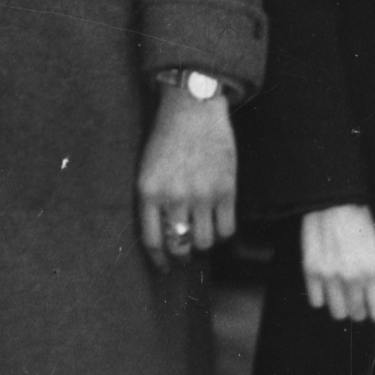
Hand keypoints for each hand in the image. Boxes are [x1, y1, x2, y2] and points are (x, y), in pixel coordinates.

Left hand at [137, 81, 237, 265]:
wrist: (192, 108)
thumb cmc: (166, 137)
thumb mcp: (147, 168)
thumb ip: (153, 200)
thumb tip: (164, 234)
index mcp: (148, 192)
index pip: (152, 241)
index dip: (160, 260)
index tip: (165, 267)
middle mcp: (174, 197)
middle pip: (179, 246)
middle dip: (182, 255)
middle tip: (186, 253)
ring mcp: (201, 195)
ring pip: (205, 242)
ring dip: (203, 244)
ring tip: (202, 236)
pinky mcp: (226, 190)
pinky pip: (227, 229)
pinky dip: (224, 234)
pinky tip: (219, 226)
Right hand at [298, 203, 374, 325]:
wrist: (331, 202)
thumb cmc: (357, 221)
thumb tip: (371, 291)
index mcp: (373, 271)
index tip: (374, 308)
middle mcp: (352, 278)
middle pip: (357, 314)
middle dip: (359, 309)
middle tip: (356, 298)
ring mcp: (330, 276)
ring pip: (337, 312)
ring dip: (340, 306)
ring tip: (340, 294)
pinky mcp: (311, 271)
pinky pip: (316, 301)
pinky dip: (321, 297)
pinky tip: (325, 286)